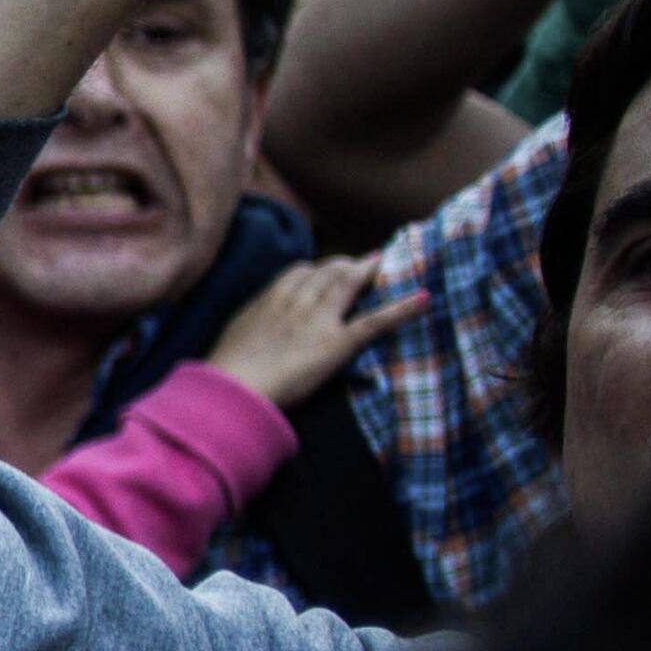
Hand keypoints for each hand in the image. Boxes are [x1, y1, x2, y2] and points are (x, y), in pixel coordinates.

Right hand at [206, 251, 426, 407]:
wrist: (233, 386)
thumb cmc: (227, 368)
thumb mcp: (236, 333)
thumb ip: (253, 322)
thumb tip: (256, 326)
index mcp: (270, 299)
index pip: (300, 272)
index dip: (319, 269)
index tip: (329, 269)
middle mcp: (297, 301)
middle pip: (328, 271)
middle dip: (349, 266)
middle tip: (367, 264)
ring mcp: (319, 319)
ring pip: (349, 284)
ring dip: (370, 273)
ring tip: (389, 267)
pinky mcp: (337, 342)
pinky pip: (374, 321)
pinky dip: (401, 308)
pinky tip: (423, 298)